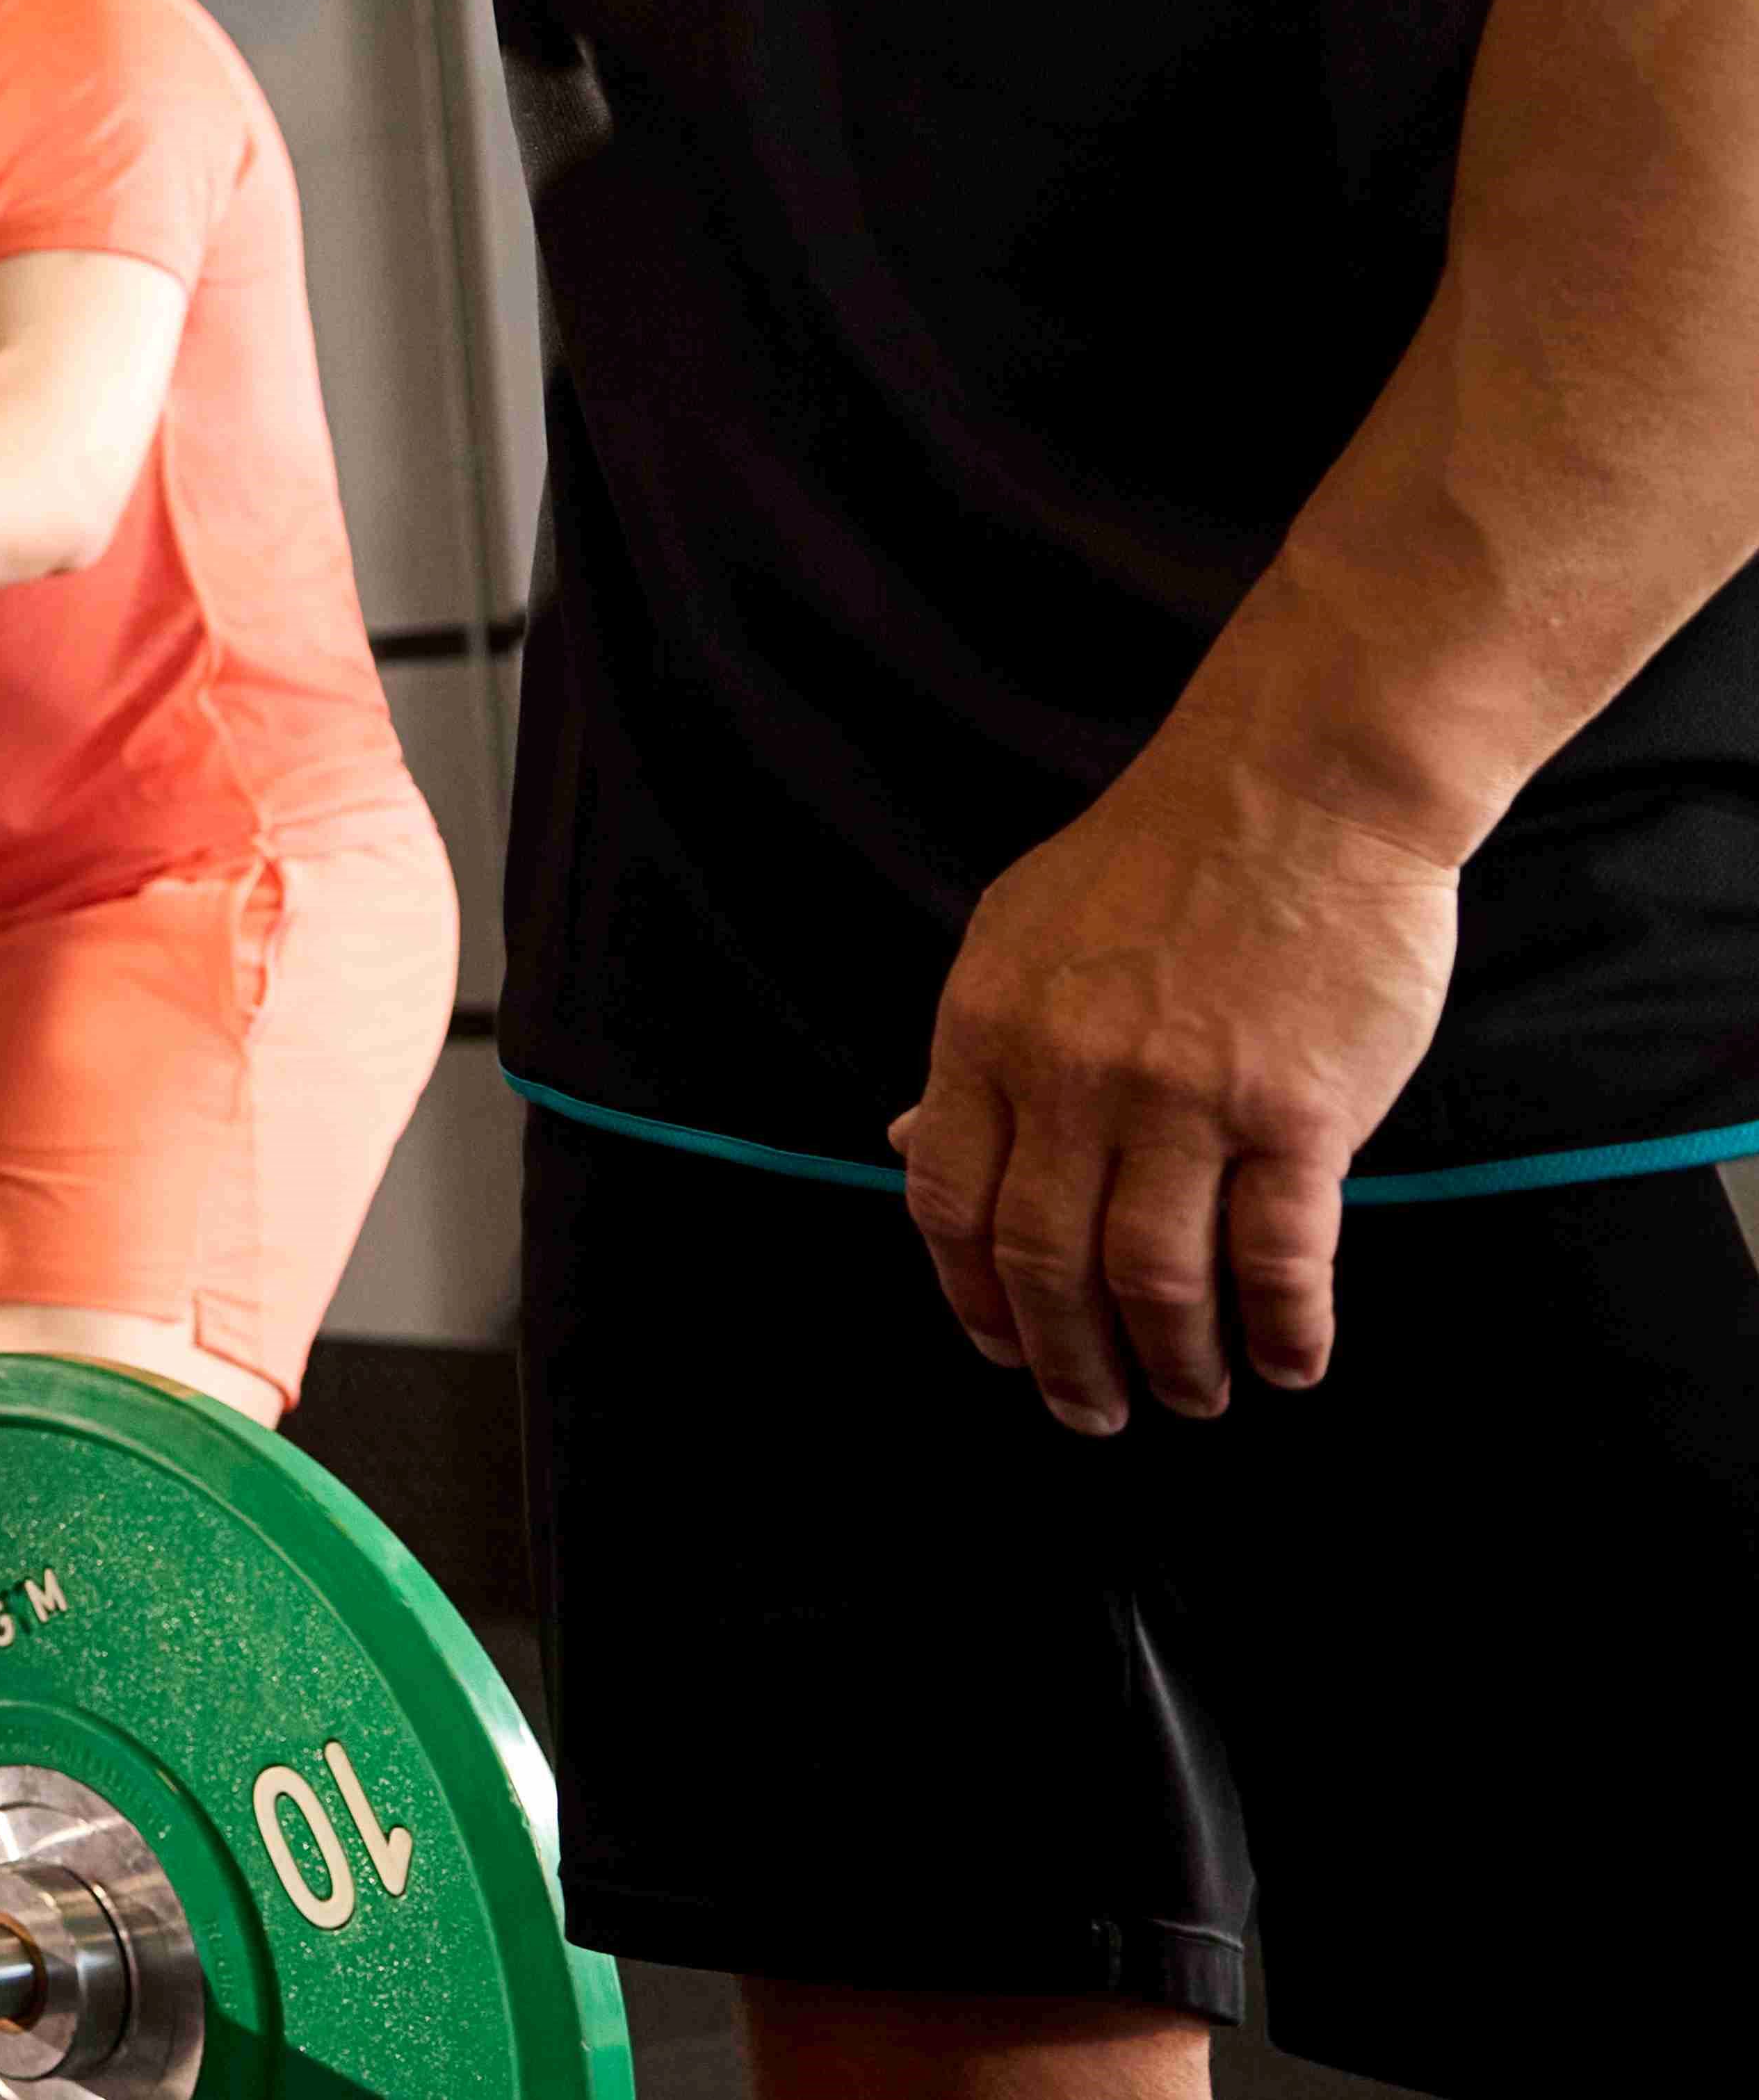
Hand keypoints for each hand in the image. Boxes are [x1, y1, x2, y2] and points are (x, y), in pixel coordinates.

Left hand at [888, 729, 1461, 1432]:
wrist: (1298, 788)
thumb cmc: (1161, 862)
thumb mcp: (1017, 938)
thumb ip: (970, 1053)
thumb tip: (903, 1143)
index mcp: (986, 1032)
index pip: (947, 1199)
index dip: (970, 1295)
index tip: (1000, 1349)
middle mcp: (1070, 1075)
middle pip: (1044, 1258)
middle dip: (1064, 1359)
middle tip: (1094, 1412)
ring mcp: (1183, 1096)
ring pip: (1154, 1276)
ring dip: (1173, 1360)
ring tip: (1193, 1395)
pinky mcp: (1295, 1110)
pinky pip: (1277, 1254)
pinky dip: (1279, 1328)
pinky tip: (1286, 1362)